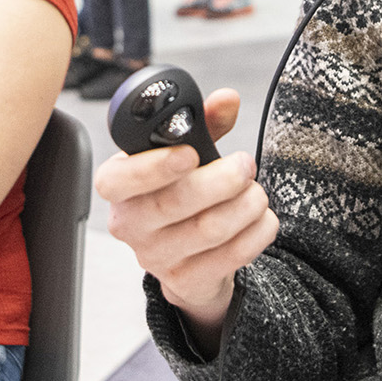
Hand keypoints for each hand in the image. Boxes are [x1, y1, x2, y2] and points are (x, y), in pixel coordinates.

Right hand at [95, 88, 277, 348]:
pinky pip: (229, 257)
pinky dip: (256, 233)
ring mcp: (155, 257)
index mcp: (118, 185)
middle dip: (221, 180)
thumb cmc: (180, 188)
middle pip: (173, 203)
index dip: (154, 167)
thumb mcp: (186, 153)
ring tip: (258, 192)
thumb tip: (226, 100)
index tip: (190, 153)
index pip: (117, 180)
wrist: (185, 252)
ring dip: (245, 205)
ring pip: (208, 229)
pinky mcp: (185, 281)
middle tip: (245, 164)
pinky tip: (263, 218)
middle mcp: (129, 224)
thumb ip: (202, 123)